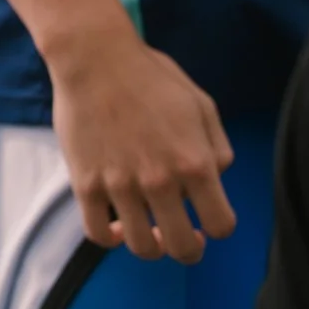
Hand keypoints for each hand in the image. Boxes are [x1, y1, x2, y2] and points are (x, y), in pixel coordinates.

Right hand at [46, 26, 235, 262]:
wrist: (95, 58)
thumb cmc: (151, 77)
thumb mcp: (202, 105)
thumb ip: (218, 148)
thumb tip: (215, 180)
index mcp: (195, 163)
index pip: (222, 225)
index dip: (218, 227)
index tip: (208, 220)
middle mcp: (161, 181)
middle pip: (183, 248)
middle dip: (189, 249)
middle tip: (184, 236)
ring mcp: (120, 186)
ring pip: (141, 247)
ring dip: (151, 246)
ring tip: (150, 231)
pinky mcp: (85, 184)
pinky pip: (98, 234)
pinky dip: (111, 238)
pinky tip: (117, 224)